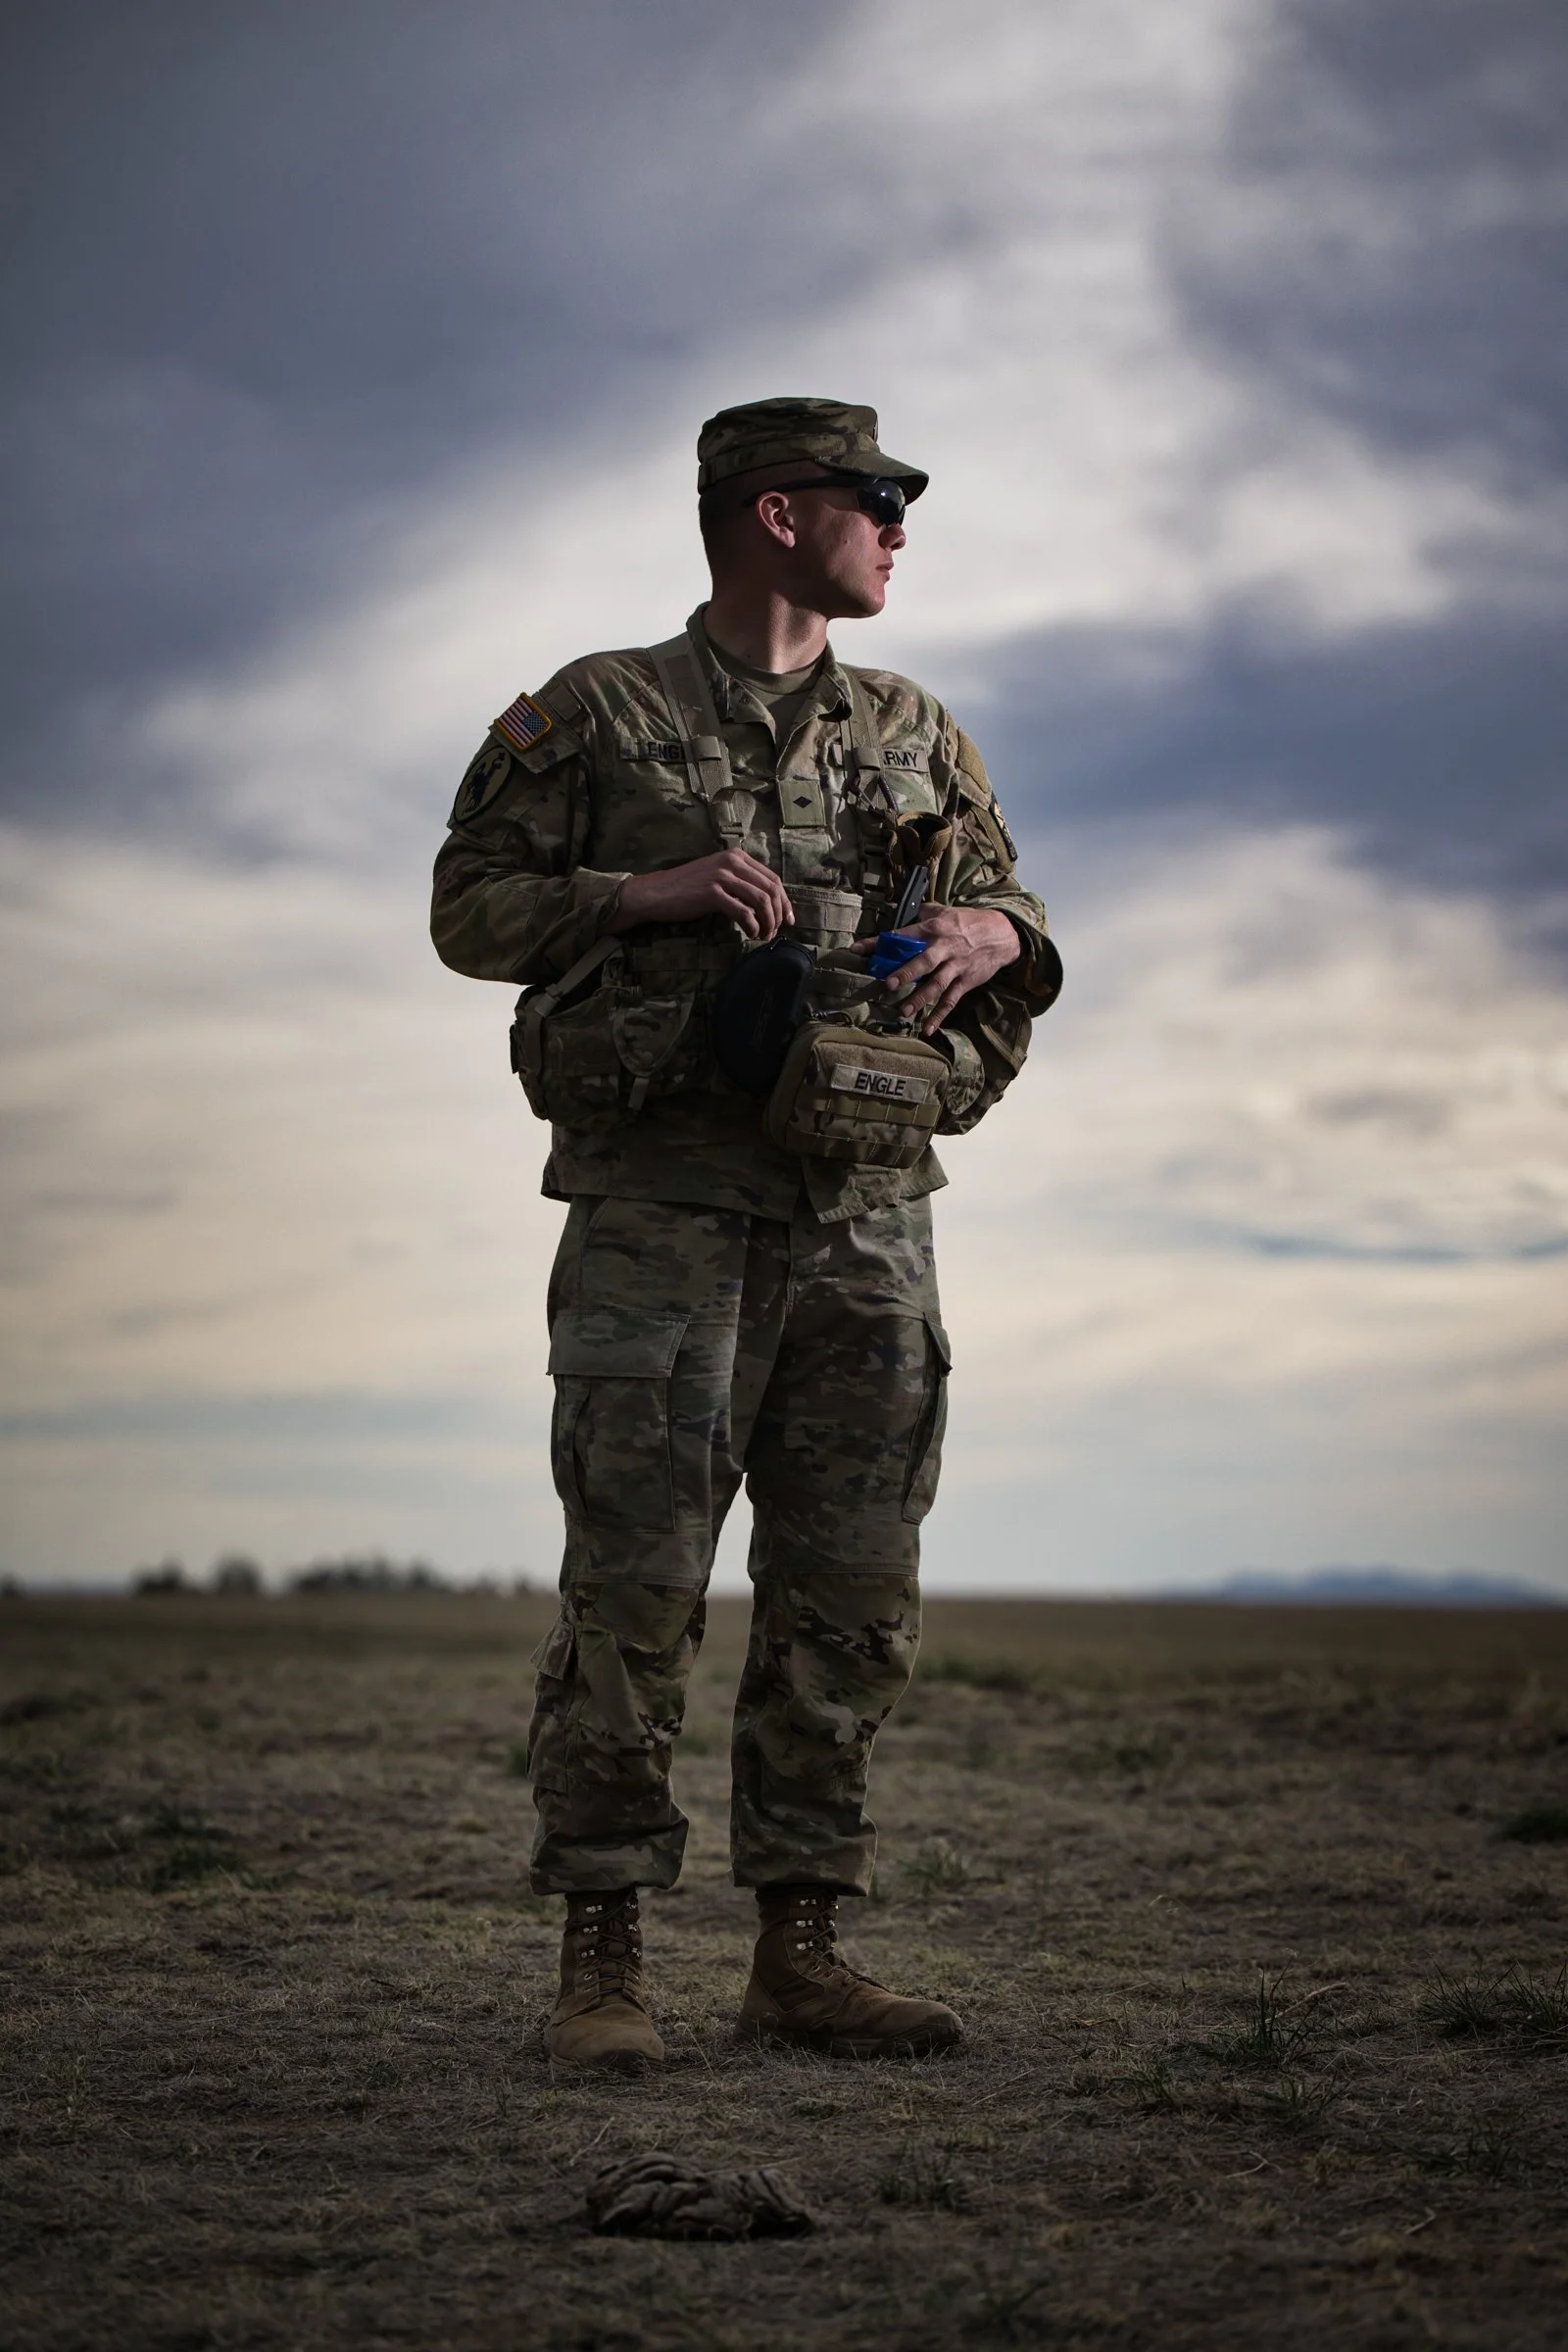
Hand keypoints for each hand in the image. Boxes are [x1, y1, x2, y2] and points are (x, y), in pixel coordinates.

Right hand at [609, 850, 793, 940]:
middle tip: (776, 932)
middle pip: (771, 889)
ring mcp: (721, 876)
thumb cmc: (687, 889)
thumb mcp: (717, 876)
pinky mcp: (712, 893)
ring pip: (761, 901)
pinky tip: (750, 934)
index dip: (785, 901)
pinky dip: (752, 926)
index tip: (788, 919)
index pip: (772, 878)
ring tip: (764, 936)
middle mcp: (731, 861)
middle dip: (779, 914)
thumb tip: (768, 902)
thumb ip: (740, 881)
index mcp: (736, 856)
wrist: (656, 892)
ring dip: (768, 922)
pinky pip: (743, 912)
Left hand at [852, 903, 1019, 1033]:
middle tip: (889, 984)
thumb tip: (903, 911)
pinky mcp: (966, 982)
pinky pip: (951, 1000)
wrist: (1003, 935)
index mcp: (934, 928)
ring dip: (920, 999)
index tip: (857, 949)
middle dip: (906, 972)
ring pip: (937, 985)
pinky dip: (939, 1016)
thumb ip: (924, 912)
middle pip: (924, 961)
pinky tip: (927, 1029)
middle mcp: (944, 948)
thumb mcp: (946, 910)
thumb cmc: (969, 922)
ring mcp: (956, 967)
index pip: (902, 935)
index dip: (878, 942)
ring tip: (903, 1011)